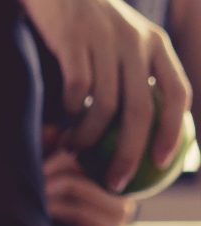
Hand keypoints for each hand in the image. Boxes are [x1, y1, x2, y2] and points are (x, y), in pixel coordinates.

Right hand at [22, 0, 190, 190]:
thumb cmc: (88, 28)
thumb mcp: (121, 45)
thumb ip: (132, 80)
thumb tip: (136, 137)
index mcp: (155, 44)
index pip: (177, 92)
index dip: (173, 131)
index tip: (161, 164)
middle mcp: (136, 41)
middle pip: (140, 110)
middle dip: (129, 153)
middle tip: (115, 181)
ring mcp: (105, 40)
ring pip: (104, 105)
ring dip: (88, 138)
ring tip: (75, 150)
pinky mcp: (74, 41)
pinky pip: (76, 91)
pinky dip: (69, 113)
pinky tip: (62, 123)